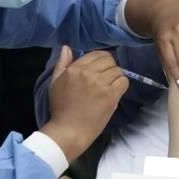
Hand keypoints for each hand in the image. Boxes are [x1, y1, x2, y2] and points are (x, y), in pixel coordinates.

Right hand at [40, 46, 128, 161]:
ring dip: (115, 77)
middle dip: (109, 67)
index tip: (100, 69)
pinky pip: (123, 81)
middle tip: (105, 78)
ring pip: (117, 70)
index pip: (96, 54)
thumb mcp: (55, 82)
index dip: (100, 60)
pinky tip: (114, 92)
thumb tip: (67, 47)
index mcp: (75, 69)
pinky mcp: (110, 95)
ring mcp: (101, 84)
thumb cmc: (61, 108)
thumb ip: (62, 63)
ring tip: (109, 87)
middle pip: (109, 60)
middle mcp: (88, 73)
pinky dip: (121, 85)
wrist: (69, 130)